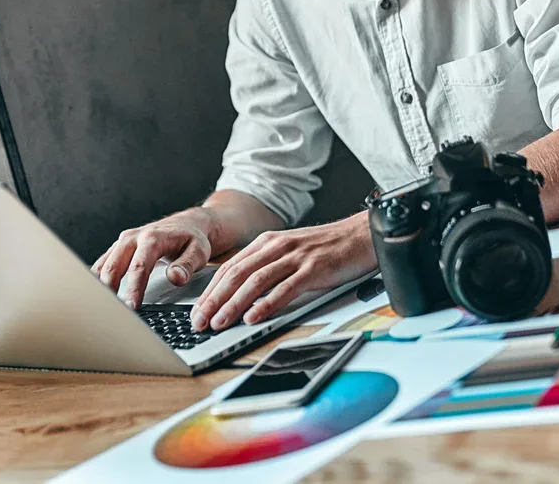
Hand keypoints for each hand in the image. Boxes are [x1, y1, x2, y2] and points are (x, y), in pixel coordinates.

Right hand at [93, 209, 215, 309]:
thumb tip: (176, 278)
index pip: (139, 266)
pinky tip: (97, 296)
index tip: (131, 306)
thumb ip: (187, 265)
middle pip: (114, 265)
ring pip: (103, 265)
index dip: (133, 288)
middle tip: (113, 313)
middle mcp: (133, 238)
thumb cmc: (192, 239)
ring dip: (100, 286)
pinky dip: (97, 280)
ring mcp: (123, 242)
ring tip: (101, 308)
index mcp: (152, 238)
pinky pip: (102, 264)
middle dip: (110, 290)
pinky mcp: (118, 248)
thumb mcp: (199, 251)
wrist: (186, 224)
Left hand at [192, 216, 375, 330]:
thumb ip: (268, 268)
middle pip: (237, 274)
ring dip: (234, 304)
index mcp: (268, 243)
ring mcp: (295, 257)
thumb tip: (242, 295)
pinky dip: (267, 304)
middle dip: (214, 300)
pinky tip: (254, 317)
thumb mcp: (291, 252)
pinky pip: (285, 288)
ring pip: (256, 281)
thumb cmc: (327, 248)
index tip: (197, 311)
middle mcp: (277, 246)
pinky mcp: (314, 268)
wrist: (362, 235)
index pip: (230, 268)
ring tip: (219, 323)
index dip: (210, 291)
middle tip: (199, 322)